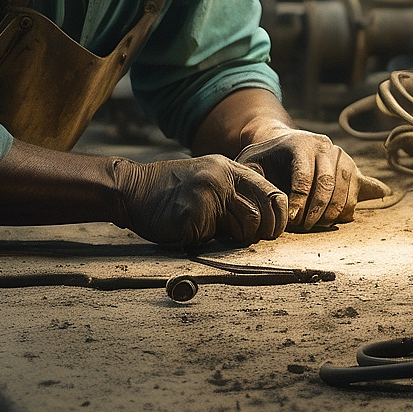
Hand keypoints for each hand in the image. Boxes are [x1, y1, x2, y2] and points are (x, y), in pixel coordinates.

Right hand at [107, 155, 288, 246]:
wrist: (133, 189)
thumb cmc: (172, 191)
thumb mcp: (208, 178)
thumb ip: (234, 192)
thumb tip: (264, 221)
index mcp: (229, 169)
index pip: (272, 193)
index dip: (279, 217)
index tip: (272, 231)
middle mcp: (222, 179)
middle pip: (262, 215)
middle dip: (261, 233)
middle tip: (248, 239)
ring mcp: (208, 197)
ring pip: (244, 229)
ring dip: (233, 239)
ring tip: (214, 232)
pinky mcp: (193, 216)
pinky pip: (214, 240)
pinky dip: (207, 242)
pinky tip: (190, 231)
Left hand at [237, 126, 358, 230]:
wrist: (286, 146)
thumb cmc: (267, 159)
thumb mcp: (252, 161)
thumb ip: (250, 174)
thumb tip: (253, 190)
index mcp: (300, 143)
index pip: (303, 175)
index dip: (299, 200)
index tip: (292, 219)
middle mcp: (324, 146)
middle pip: (326, 182)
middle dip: (316, 209)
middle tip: (304, 226)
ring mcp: (340, 155)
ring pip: (343, 187)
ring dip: (332, 212)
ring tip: (316, 226)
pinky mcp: (351, 167)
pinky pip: (354, 191)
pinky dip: (346, 209)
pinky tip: (332, 220)